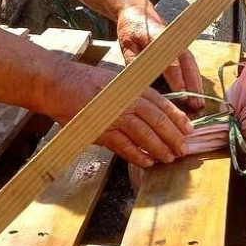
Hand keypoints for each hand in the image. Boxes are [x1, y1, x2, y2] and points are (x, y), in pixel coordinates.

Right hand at [55, 63, 194, 167]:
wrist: (57, 84)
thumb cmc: (84, 83)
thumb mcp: (115, 82)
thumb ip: (132, 95)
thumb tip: (152, 114)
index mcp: (130, 86)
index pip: (160, 102)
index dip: (176, 117)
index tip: (188, 129)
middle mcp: (125, 99)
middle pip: (156, 120)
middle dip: (172, 136)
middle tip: (183, 149)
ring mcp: (113, 115)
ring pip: (143, 134)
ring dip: (158, 148)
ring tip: (168, 158)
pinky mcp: (100, 130)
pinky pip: (124, 146)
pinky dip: (137, 156)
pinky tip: (147, 162)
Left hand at [116, 3, 204, 110]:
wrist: (139, 12)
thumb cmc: (132, 29)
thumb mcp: (127, 44)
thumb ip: (134, 61)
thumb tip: (139, 81)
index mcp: (158, 38)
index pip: (170, 61)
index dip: (176, 77)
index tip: (180, 93)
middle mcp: (174, 42)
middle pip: (187, 65)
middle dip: (192, 86)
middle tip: (196, 105)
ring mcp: (181, 45)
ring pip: (192, 67)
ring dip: (197, 85)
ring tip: (200, 104)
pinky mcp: (182, 51)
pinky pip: (191, 66)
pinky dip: (195, 80)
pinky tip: (197, 95)